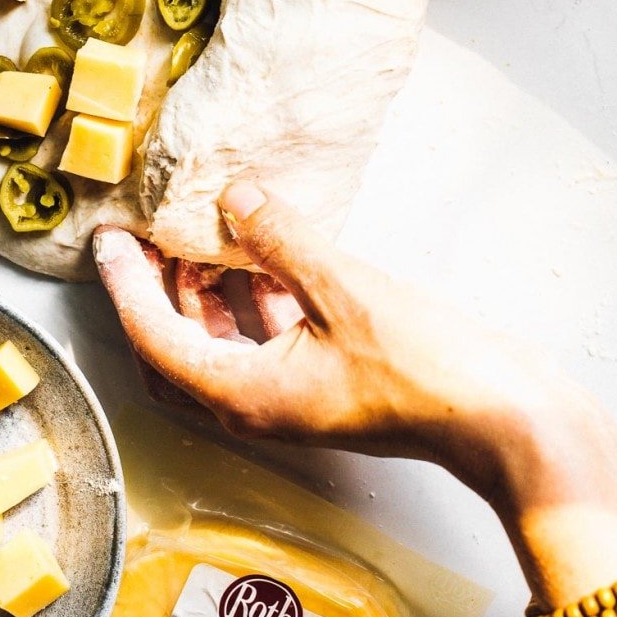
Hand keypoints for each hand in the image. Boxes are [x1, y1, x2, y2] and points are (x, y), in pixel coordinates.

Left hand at [94, 181, 616, 606]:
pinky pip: (265, 337)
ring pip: (219, 343)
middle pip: (174, 349)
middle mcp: (257, 404)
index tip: (109, 237)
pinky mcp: (323, 380)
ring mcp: (291, 396)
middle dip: (155, 290)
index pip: (153, 337)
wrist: (507, 418)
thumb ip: (280, 239)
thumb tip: (234, 197)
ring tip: (201, 233)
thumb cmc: (427, 369)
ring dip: (203, 291)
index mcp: (245, 395)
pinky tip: (265, 250)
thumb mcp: (343, 288)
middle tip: (146, 235)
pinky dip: (253, 295)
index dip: (125, 284)